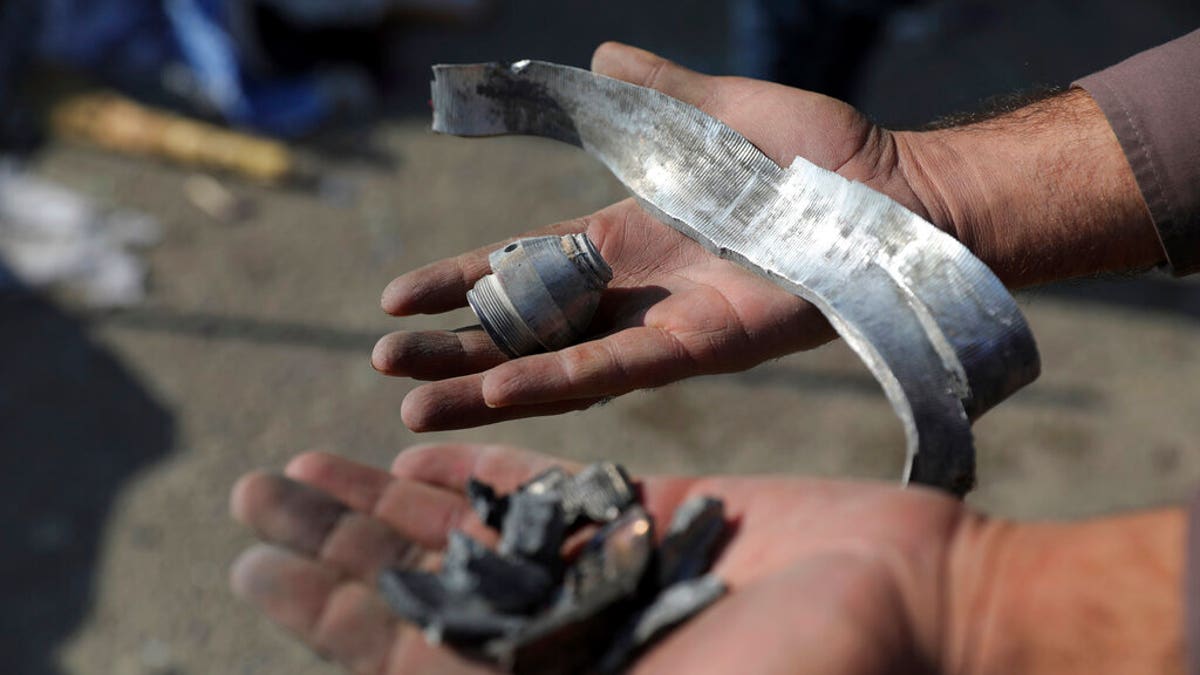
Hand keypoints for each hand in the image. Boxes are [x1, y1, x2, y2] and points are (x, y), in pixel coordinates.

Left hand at [230, 443, 967, 673]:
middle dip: (340, 540)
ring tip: (314, 457)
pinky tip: (425, 437)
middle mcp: (571, 637)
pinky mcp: (652, 512)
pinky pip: (551, 482)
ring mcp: (607, 571)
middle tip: (258, 490)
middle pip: (428, 583)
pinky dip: (487, 461)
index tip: (259, 568)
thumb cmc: (813, 670)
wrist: (924, 603)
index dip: (336, 612)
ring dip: (392, 494)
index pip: (421, 655)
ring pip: (473, 527)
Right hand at [372, 42, 942, 430]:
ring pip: (557, 361)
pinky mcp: (700, 346)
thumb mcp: (713, 109)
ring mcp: (664, 322)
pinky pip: (615, 368)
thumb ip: (654, 94)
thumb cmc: (815, 152)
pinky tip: (496, 395)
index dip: (462, 282)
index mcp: (627, 235)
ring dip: (485, 384)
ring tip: (412, 405)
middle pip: (525, 326)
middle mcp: (635, 288)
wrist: (894, 191)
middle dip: (456, 347)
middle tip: (385, 363)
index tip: (399, 298)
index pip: (523, 266)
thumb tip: (605, 59)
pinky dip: (554, 381)